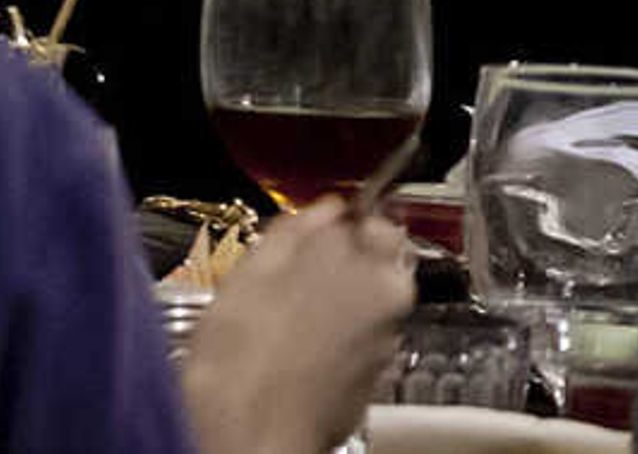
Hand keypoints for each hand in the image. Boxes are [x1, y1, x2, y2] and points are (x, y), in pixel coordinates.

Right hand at [179, 200, 411, 453]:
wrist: (248, 427)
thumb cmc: (246, 351)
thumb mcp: (256, 266)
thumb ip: (298, 228)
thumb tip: (322, 209)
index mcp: (374, 269)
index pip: (380, 219)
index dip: (347, 217)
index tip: (320, 220)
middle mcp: (391, 308)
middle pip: (378, 263)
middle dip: (344, 259)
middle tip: (294, 264)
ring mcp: (385, 346)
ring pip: (366, 303)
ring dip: (336, 298)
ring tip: (284, 307)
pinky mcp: (371, 381)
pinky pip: (358, 340)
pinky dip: (335, 335)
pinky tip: (294, 342)